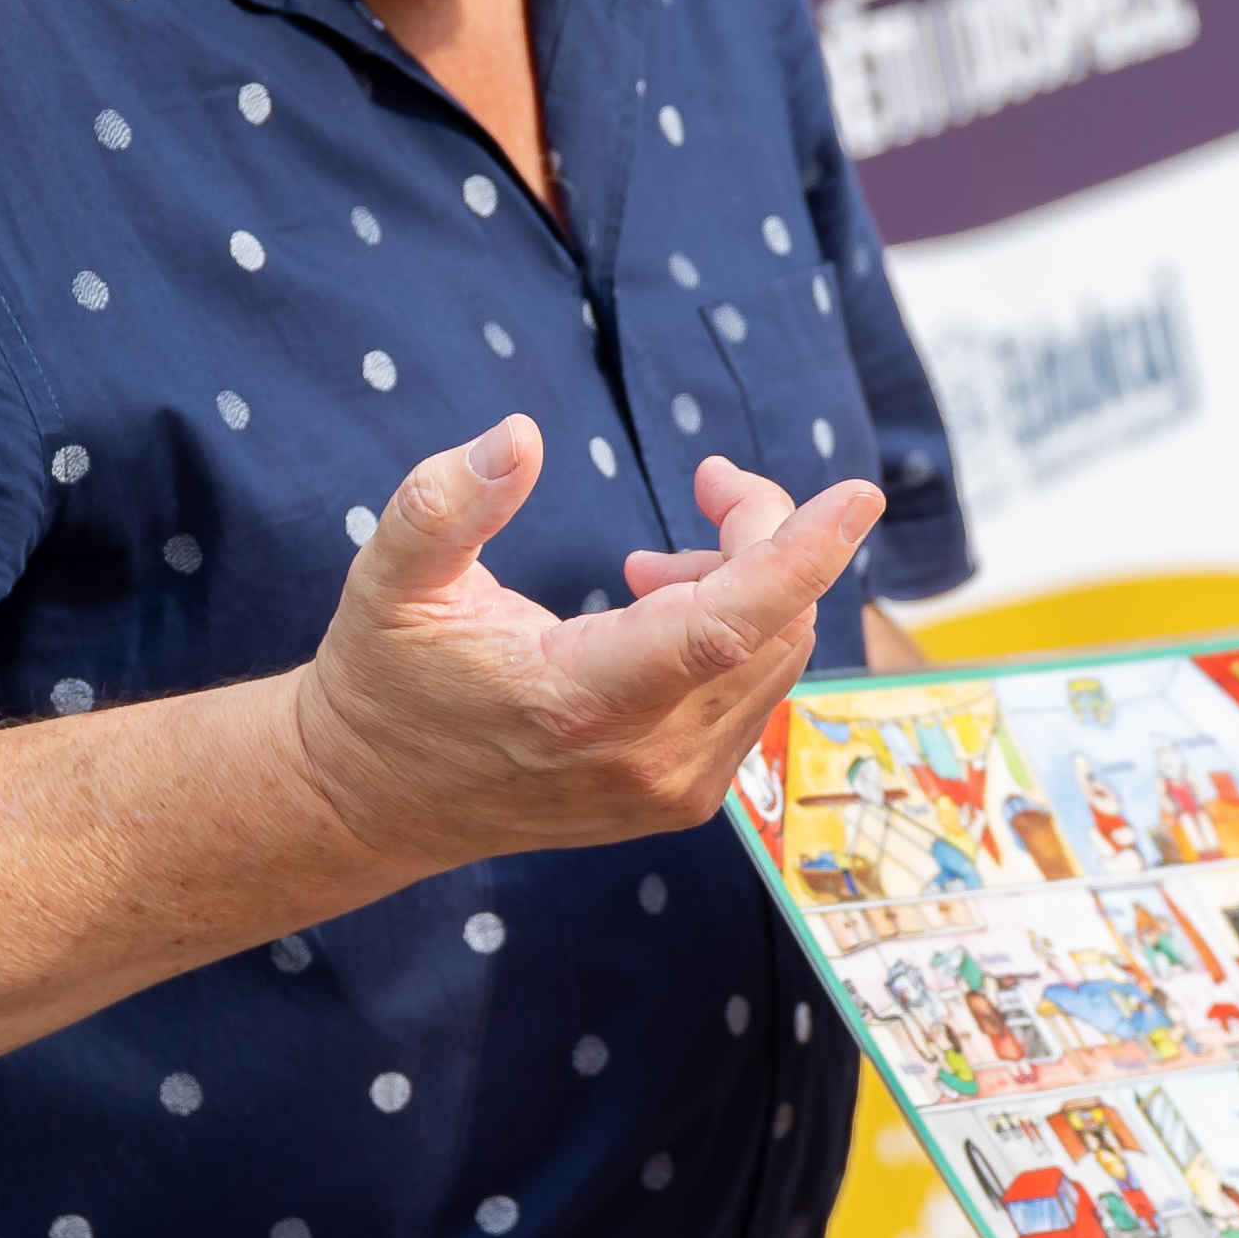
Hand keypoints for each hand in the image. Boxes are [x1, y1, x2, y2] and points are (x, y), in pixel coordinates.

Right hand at [290, 420, 881, 863]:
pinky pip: (759, 693)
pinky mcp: (686, 799)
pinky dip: (741, 634)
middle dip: (762, 535)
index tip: (858, 495)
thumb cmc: (387, 680)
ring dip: (750, 585)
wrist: (380, 802)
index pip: (727, 627)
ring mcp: (675, 789)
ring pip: (779, 658)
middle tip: (704, 485)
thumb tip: (519, 435)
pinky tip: (662, 617)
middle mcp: (647, 758)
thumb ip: (445, 504)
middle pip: (773, 624)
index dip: (801, 556)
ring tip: (655, 568)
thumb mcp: (389, 579)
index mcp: (580, 701)